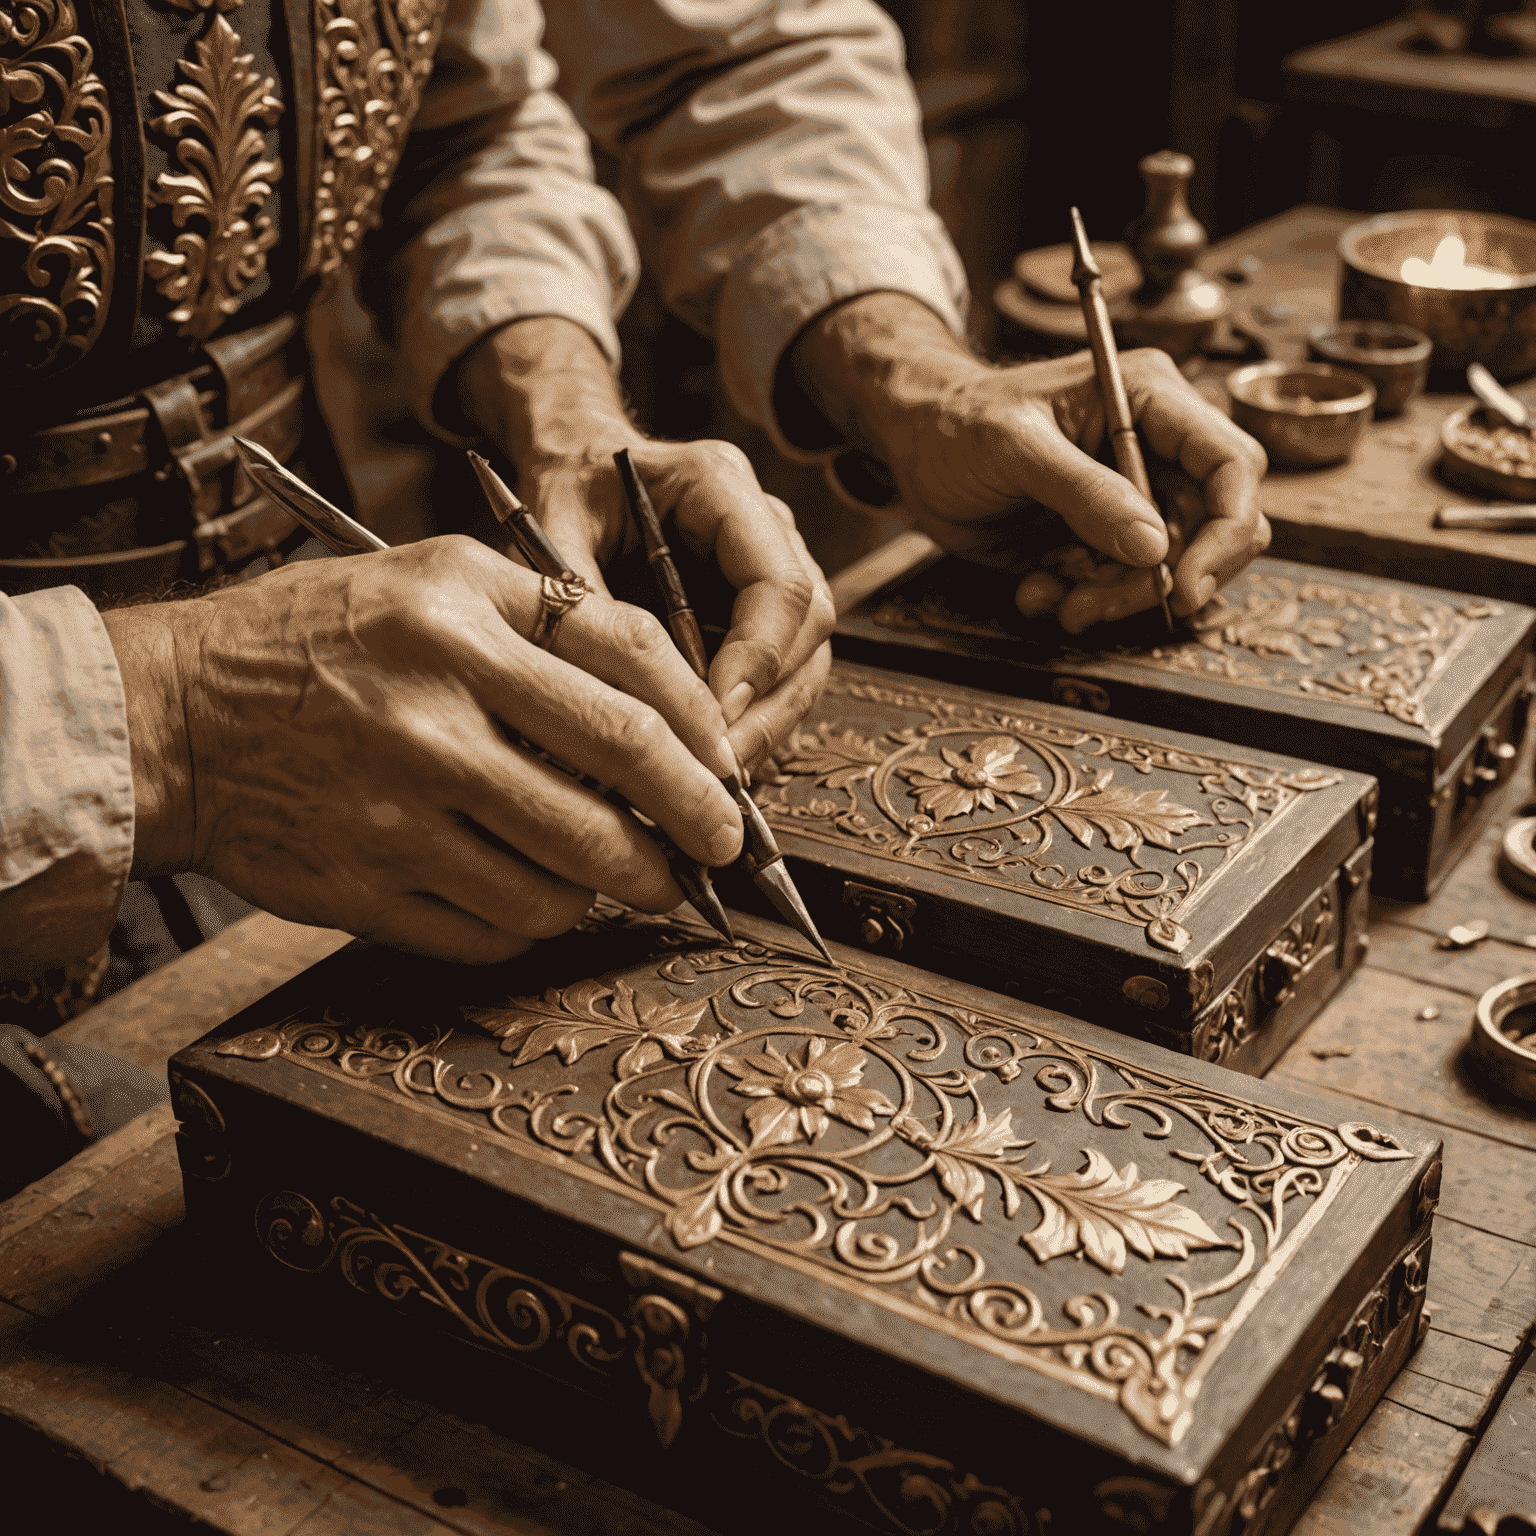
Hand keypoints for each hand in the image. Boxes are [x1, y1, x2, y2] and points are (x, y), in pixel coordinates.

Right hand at [102, 537, 743, 962]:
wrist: (175, 716)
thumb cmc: (318, 640)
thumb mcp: (434, 581)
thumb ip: (551, 621)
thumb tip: (673, 706)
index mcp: (460, 620)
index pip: (632, 680)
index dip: (706, 737)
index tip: (729, 775)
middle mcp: (432, 713)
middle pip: (617, 793)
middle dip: (693, 833)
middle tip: (715, 853)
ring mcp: (396, 810)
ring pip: (565, 881)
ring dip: (617, 888)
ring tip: (624, 876)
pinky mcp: (364, 888)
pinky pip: (495, 930)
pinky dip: (537, 924)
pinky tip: (536, 898)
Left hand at [459, 319, 833, 768]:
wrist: (578, 464)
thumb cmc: (567, 487)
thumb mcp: (553, 530)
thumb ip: (579, 600)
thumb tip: (603, 697)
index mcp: (722, 484)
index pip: (780, 582)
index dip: (758, 659)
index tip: (713, 719)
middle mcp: (765, 525)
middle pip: (808, 628)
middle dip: (768, 706)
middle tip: (717, 768)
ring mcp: (773, 567)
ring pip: (806, 658)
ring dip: (768, 723)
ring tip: (715, 776)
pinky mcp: (762, 610)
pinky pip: (781, 674)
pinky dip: (755, 722)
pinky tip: (713, 761)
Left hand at [790, 294, 1269, 632]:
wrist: (913, 448)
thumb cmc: (959, 423)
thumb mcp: (1017, 450)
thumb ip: (1086, 494)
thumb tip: (1154, 547)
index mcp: (1150, 398)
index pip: (1233, 465)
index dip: (1226, 531)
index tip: (1185, 585)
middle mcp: (1155, 448)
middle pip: (1212, 530)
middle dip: (1162, 580)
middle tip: (1099, 605)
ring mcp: (1132, 498)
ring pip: (1168, 570)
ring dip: (1116, 600)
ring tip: (1060, 602)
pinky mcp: (1101, 539)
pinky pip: (1121, 588)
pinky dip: (1085, 603)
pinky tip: (1037, 591)